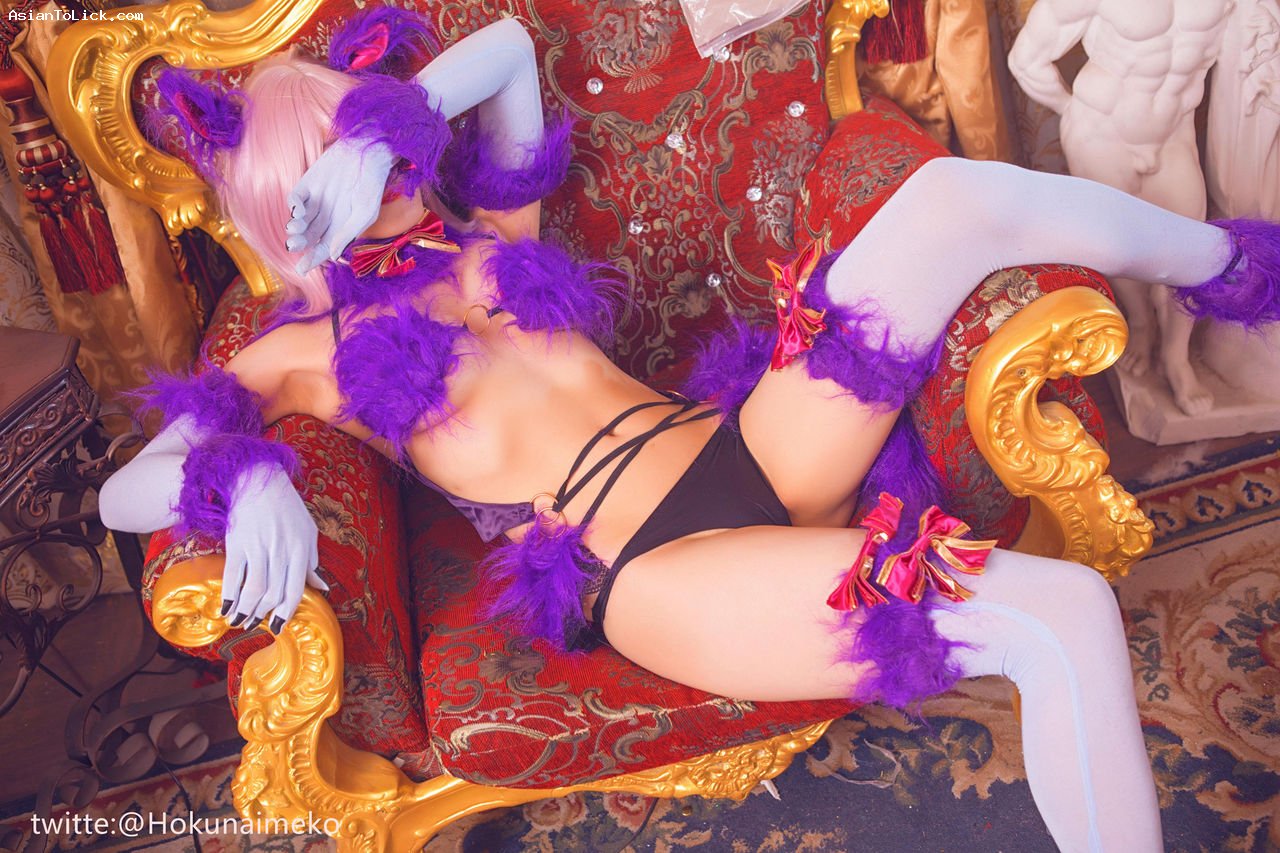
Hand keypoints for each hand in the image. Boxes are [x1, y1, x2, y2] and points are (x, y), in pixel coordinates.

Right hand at [220, 463, 326, 634]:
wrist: (258, 480)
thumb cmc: (287, 508)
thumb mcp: (307, 532)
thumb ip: (311, 562)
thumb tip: (322, 588)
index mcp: (301, 549)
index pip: (296, 588)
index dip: (286, 611)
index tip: (279, 625)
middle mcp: (281, 550)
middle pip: (273, 592)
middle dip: (265, 615)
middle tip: (258, 625)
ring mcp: (258, 547)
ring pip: (254, 589)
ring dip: (246, 611)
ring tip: (241, 621)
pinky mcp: (237, 543)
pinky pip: (233, 576)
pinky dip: (229, 596)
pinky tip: (226, 608)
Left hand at [285, 137, 395, 274]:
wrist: (367, 152)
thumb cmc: (372, 184)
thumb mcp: (365, 212)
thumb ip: (348, 233)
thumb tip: (333, 255)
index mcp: (342, 226)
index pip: (324, 248)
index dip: (312, 259)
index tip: (301, 269)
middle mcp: (328, 216)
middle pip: (309, 237)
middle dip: (301, 243)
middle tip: (294, 245)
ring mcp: (317, 200)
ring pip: (300, 221)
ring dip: (296, 228)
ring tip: (295, 228)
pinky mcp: (308, 184)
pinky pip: (295, 199)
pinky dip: (294, 207)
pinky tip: (298, 210)